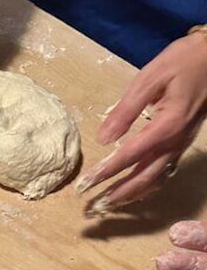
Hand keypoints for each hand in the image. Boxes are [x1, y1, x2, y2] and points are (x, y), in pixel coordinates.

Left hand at [76, 32, 206, 216]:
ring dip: (132, 194)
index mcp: (167, 125)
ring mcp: (182, 143)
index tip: (85, 185)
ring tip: (109, 206)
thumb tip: (103, 138)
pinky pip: (165, 171)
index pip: (129, 156)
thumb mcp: (149, 78)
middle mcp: (176, 140)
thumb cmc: (182, 62)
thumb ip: (125, 110)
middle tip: (93, 207)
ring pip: (157, 178)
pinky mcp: (183, 142)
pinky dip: (148, 186)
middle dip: (118, 193)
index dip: (106, 173)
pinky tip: (134, 191)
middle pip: (145, 177)